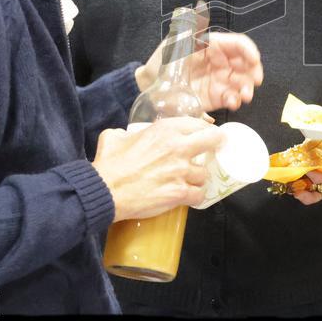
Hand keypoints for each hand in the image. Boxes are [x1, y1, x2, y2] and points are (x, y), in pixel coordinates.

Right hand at [92, 116, 224, 222]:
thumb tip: (126, 135)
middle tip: (213, 152)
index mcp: (165, 129)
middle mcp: (177, 147)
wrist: (104, 191)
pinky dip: (195, 196)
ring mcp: (180, 171)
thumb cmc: (109, 164)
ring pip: (204, 173)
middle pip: (213, 140)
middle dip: (216, 145)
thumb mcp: (115, 136)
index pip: (199, 123)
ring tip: (189, 181)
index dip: (205, 130)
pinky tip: (188, 196)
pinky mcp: (179, 193)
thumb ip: (126, 132)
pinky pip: (199, 194)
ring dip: (198, 177)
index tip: (207, 135)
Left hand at [136, 31, 263, 111]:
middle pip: (246, 64)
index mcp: (214, 45)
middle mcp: (221, 62)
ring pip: (242, 82)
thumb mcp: (175, 42)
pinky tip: (233, 102)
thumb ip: (189, 27)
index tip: (254, 59)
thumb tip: (199, 9)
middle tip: (254, 81)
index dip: (249, 50)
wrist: (150, 84)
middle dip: (253, 72)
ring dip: (247, 88)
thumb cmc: (163, 59)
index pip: (238, 45)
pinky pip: (231, 98)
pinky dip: (235, 100)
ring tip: (245, 95)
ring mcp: (219, 80)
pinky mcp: (215, 97)